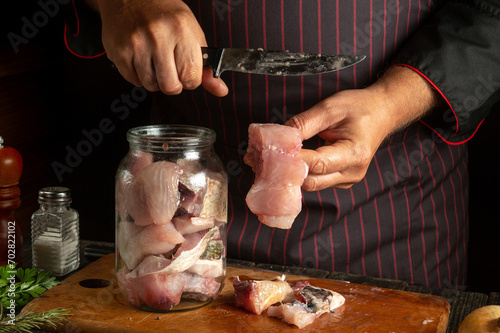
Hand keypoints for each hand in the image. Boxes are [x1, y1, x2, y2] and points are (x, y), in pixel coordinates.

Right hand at [92, 0, 227, 95]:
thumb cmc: (165, 16)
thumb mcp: (192, 35)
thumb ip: (206, 66)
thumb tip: (220, 90)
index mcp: (182, 31)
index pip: (191, 78)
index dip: (190, 79)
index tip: (186, 70)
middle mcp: (159, 36)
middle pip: (170, 86)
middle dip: (173, 83)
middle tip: (170, 68)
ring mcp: (137, 44)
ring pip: (151, 86)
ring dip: (155, 80)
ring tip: (155, 61)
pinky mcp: (120, 51)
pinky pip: (134, 81)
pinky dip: (139, 76)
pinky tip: (141, 59)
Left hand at [285, 66, 437, 189]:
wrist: (382, 113)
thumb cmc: (359, 107)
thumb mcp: (330, 107)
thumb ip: (304, 123)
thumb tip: (280, 138)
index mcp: (355, 153)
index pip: (317, 164)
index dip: (292, 159)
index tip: (271, 151)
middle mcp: (352, 172)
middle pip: (311, 181)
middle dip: (287, 170)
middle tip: (263, 156)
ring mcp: (347, 180)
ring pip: (310, 184)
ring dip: (291, 173)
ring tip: (273, 157)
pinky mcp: (340, 180)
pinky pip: (315, 181)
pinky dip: (300, 173)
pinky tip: (289, 160)